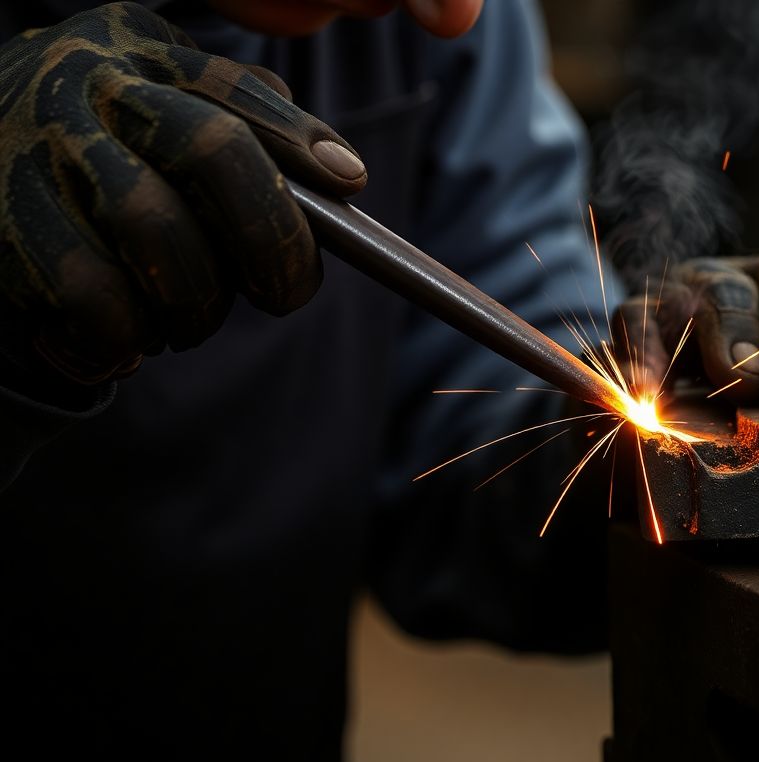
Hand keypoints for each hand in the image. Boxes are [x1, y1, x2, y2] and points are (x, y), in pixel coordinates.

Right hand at [0, 3, 366, 384]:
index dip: (298, 140)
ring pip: (156, 229)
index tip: (351, 184)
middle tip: (284, 294)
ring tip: (192, 321)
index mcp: (137, 50)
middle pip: (210, 151)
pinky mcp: (0, 223)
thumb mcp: (162, 108)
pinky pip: (92, 296)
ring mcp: (35, 149)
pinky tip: (130, 340)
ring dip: (198, 299)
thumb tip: (338, 177)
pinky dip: (128, 336)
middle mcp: (84, 86)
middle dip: (270, 236)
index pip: (231, 88)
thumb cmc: (102, 149)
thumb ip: (245, 128)